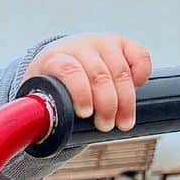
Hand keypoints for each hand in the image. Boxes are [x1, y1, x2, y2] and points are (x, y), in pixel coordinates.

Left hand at [22, 35, 151, 132]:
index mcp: (55, 58)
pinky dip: (142, 73)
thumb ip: (39, 113)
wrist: (60, 61)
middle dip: (107, 104)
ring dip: (126, 99)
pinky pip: (140, 55)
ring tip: (124, 123)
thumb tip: (36, 136)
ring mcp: (103, 43)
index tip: (85, 114)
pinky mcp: (122, 44)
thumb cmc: (50, 87)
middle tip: (107, 126)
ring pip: (121, 70)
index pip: (69, 70)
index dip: (80, 92)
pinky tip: (137, 90)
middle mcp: (80, 46)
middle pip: (99, 74)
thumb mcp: (40, 97)